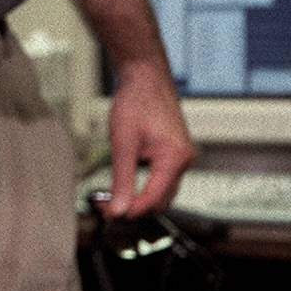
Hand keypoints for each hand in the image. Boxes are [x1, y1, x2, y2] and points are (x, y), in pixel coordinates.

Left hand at [102, 58, 195, 215]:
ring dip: (140, 197)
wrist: (145, 77)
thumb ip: (121, 180)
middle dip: (134, 206)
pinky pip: (163, 178)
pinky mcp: (175, 152)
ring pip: (162, 191)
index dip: (130, 210)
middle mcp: (184, 160)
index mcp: (175, 159)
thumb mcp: (123, 144)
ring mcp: (181, 156)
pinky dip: (145, 185)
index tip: (109, 213)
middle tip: (106, 205)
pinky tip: (127, 181)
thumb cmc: (137, 101)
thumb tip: (118, 209)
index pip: (153, 200)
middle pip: (160, 200)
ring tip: (113, 195)